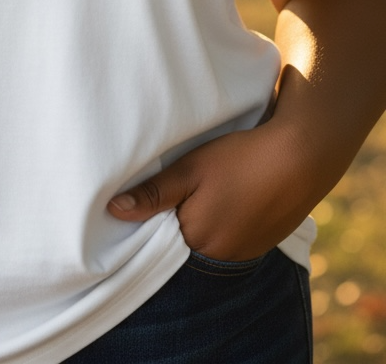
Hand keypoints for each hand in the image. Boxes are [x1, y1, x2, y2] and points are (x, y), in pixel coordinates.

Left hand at [106, 120, 320, 261]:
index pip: (158, 241)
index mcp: (196, 240)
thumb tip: (114, 210)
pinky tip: (224, 199)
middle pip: (183, 243)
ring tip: (202, 192)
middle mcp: (219, 256)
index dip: (150, 220)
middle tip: (175, 189)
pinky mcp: (260, 243)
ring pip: (206, 241)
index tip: (145, 199)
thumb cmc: (240, 160)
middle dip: (174, 221)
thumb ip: (153, 193)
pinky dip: (222, 223)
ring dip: (199, 222)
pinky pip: (229, 239)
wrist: (300, 157)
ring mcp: (243, 253)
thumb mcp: (190, 170)